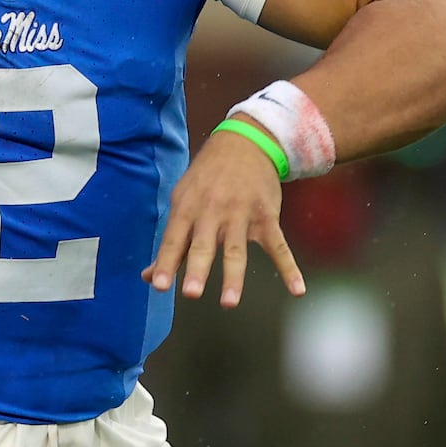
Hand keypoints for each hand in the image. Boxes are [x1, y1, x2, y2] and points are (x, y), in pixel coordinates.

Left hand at [141, 128, 305, 305]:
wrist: (245, 144)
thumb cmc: (206, 179)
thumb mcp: (183, 201)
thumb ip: (171, 242)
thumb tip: (148, 277)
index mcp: (188, 209)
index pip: (174, 240)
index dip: (165, 262)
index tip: (157, 285)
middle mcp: (212, 212)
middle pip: (204, 245)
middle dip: (197, 269)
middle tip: (191, 294)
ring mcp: (241, 215)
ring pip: (236, 249)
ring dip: (233, 276)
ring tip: (229, 303)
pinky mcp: (266, 217)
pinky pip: (279, 246)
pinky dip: (290, 268)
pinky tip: (297, 289)